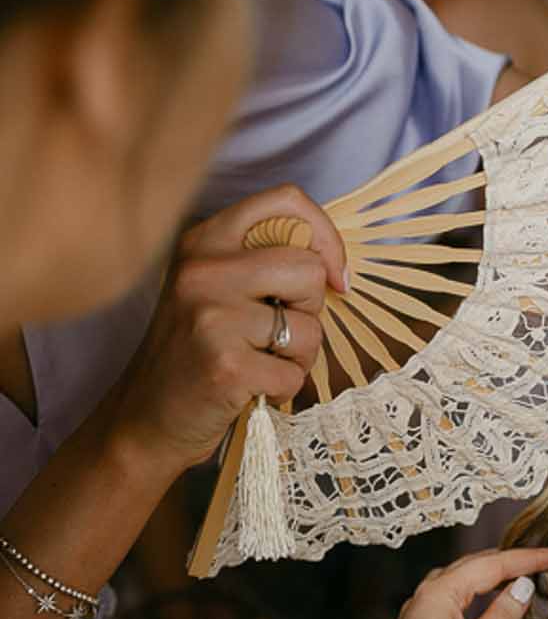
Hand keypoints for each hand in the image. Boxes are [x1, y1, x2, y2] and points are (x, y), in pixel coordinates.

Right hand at [106, 185, 347, 479]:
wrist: (144, 418)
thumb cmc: (194, 355)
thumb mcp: (212, 289)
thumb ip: (260, 264)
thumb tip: (333, 266)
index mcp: (204, 239)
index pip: (287, 200)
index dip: (326, 239)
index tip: (332, 279)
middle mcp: (203, 268)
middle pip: (309, 269)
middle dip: (311, 311)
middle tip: (280, 334)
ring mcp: (212, 316)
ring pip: (309, 328)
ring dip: (300, 357)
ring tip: (263, 364)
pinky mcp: (226, 366)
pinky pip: (294, 374)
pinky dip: (284, 389)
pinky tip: (252, 389)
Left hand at [364, 544, 547, 618]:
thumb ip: (504, 613)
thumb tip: (522, 588)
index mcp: (440, 591)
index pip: (492, 564)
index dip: (528, 559)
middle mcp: (426, 594)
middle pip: (474, 565)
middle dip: (510, 561)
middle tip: (544, 561)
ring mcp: (421, 612)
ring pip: (462, 581)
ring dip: (493, 576)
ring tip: (521, 576)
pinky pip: (454, 600)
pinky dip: (477, 595)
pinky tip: (490, 603)